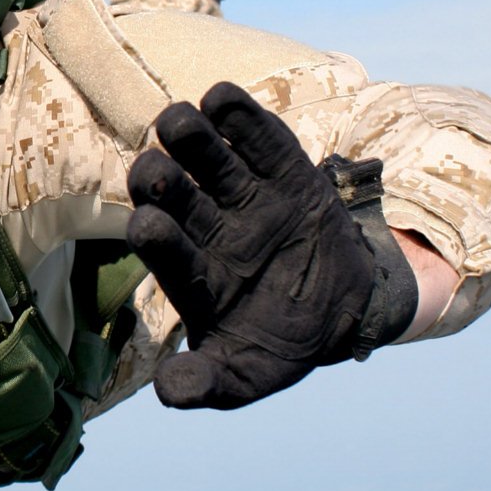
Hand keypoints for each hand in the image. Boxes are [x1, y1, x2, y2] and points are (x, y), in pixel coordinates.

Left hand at [126, 82, 412, 409]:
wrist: (341, 311)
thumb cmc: (276, 346)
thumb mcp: (244, 376)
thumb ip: (206, 381)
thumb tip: (171, 393)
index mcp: (190, 274)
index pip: (165, 250)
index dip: (156, 236)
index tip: (148, 227)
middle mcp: (206, 226)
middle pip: (173, 195)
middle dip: (160, 181)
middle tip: (153, 169)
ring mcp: (242, 193)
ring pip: (205, 158)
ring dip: (189, 137)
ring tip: (179, 119)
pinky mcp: (280, 168)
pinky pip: (256, 137)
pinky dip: (240, 116)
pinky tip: (221, 97)